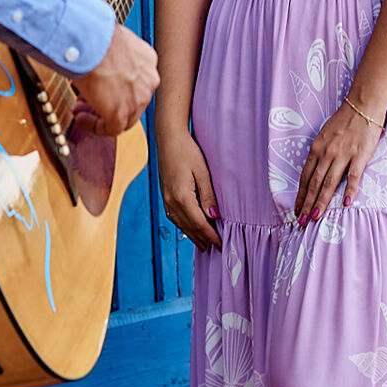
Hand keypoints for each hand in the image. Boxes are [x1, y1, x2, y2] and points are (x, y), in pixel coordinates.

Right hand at [72, 24, 159, 135]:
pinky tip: (82, 119)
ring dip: (100, 115)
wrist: (90, 43)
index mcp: (147, 59)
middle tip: (87, 100)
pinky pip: (111, 129)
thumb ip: (110, 56)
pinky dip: (95, 127)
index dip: (115, 87)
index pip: (136, 82)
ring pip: (124, 117)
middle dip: (107, 102)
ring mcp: (138, 98)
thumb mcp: (110, 42)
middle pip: (131, 100)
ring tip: (81, 110)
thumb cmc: (95, 36)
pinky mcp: (122, 113)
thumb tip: (98, 60)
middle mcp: (148, 79)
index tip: (100, 86)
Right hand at [157, 129, 221, 250]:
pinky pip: (174, 217)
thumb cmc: (187, 151)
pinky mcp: (164, 195)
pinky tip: (189, 228)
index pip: (200, 223)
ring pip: (180, 224)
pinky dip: (183, 226)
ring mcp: (165, 199)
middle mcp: (171, 201)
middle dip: (203, 239)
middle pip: (189, 227)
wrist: (168, 138)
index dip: (211, 235)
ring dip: (193, 235)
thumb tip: (214, 216)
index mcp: (182, 197)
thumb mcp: (203, 172)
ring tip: (203, 244)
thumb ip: (208, 195)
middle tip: (215, 248)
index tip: (221, 244)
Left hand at [294, 96, 385, 223]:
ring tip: (316, 217)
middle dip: (307, 204)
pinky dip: (349, 191)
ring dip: (321, 202)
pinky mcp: (360, 156)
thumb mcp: (325, 135)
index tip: (297, 209)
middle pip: (314, 183)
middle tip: (302, 221)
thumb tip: (314, 171)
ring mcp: (343, 155)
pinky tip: (345, 204)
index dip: (301, 194)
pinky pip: (353, 177)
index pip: (305, 176)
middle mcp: (327, 153)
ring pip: (329, 183)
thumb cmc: (344, 120)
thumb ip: (320, 153)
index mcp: (316, 148)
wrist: (363, 105)